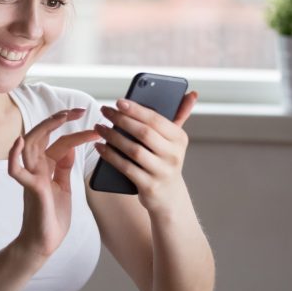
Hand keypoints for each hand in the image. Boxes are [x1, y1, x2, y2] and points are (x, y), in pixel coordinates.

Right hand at [9, 108, 99, 258]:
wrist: (44, 244)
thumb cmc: (52, 218)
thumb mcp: (63, 187)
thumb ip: (63, 168)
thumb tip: (70, 147)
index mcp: (46, 167)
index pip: (60, 141)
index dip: (77, 131)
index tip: (94, 123)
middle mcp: (37, 168)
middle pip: (43, 135)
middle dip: (59, 120)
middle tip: (80, 111)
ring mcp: (32, 177)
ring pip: (31, 145)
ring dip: (44, 128)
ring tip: (60, 116)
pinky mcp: (31, 189)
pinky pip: (16, 171)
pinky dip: (14, 157)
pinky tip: (19, 143)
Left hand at [94, 91, 198, 214]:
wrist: (169, 197)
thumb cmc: (166, 160)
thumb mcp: (174, 140)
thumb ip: (179, 116)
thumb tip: (192, 93)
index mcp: (180, 138)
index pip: (156, 120)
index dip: (136, 109)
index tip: (118, 101)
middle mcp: (174, 155)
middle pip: (144, 133)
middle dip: (121, 120)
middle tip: (104, 111)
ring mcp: (162, 172)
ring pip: (133, 150)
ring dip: (113, 137)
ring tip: (99, 127)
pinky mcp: (149, 186)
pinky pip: (126, 168)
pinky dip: (111, 156)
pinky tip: (100, 147)